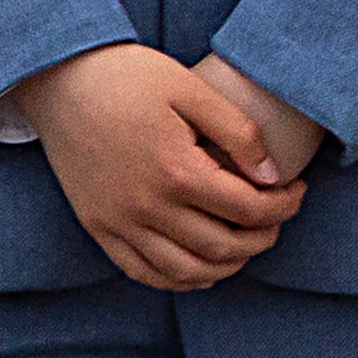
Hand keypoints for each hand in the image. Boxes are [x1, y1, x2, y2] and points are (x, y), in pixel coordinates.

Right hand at [17, 44, 304, 291]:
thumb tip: (273, 173)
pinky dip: (178, 280)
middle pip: (221, 246)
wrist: (60, 82)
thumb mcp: (192, 89)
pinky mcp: (97, 227)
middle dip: (263, 237)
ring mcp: (117, 223)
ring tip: (249, 243)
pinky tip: (203, 269)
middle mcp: (145, 207)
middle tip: (280, 216)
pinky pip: (141, 271)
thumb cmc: (130, 77)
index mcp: (175, 172)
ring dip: (226, 265)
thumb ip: (239, 132)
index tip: (297, 190)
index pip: (248, 209)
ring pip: (184, 270)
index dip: (284, 206)